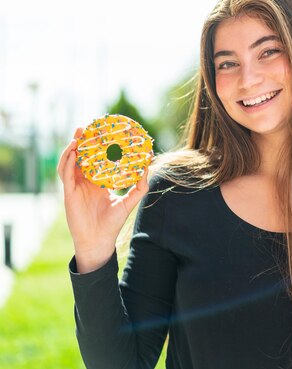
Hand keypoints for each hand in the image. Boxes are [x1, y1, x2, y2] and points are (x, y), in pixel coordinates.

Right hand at [57, 127, 148, 272]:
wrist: (100, 240)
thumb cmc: (112, 223)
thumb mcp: (129, 201)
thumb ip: (139, 186)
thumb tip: (149, 167)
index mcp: (96, 183)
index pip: (94, 161)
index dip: (96, 148)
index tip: (102, 134)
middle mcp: (84, 183)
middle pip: (80, 158)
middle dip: (81, 142)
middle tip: (86, 127)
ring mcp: (75, 187)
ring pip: (69, 163)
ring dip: (72, 148)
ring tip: (78, 135)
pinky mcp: (69, 194)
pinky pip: (66, 175)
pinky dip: (68, 162)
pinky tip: (73, 152)